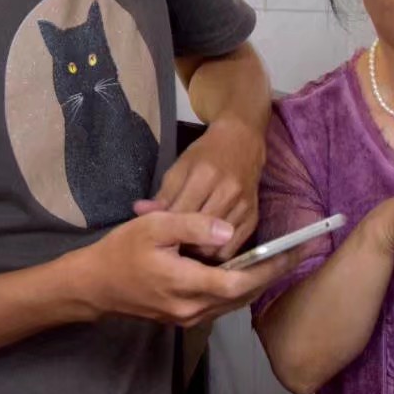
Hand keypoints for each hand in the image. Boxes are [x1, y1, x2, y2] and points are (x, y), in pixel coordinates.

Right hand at [71, 210, 300, 327]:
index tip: (292, 252)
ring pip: (232, 303)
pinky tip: (243, 271)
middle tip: (295, 254)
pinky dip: (236, 289)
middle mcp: (191, 308)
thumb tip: (229, 231)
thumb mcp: (154, 226)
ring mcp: (187, 317)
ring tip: (277, 261)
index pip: (240, 281)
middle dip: (270, 276)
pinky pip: (219, 305)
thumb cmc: (121, 251)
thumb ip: (193, 226)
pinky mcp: (182, 317)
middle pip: (242, 295)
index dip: (269, 268)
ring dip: (256, 283)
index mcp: (186, 284)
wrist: (93, 286)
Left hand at [146, 118, 264, 259]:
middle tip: (171, 248)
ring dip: (200, 251)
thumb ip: (163, 194)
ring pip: (217, 244)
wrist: (242, 142)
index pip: (181, 214)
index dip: (167, 230)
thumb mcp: (180, 167)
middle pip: (200, 232)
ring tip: (187, 248)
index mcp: (205, 175)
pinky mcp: (254, 216)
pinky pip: (234, 247)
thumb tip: (139, 213)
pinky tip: (207, 246)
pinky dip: (218, 252)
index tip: (157, 239)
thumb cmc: (206, 154)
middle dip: (183, 244)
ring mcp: (243, 205)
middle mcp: (227, 191)